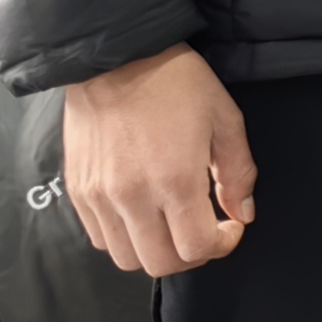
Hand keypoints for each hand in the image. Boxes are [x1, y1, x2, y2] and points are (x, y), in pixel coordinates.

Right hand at [62, 45, 254, 277]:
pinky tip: (143, 212)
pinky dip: (124, 237)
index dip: (222, 245)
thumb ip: (238, 173)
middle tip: (204, 229)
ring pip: (126, 258)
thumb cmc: (176, 82)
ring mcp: (99, 197)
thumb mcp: (225, 119)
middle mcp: (132, 196)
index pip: (196, 248)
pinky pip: (99, 238)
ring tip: (172, 223)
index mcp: (174, 180)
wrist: (116, 56)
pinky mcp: (78, 191)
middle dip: (191, 255)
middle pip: (160, 264)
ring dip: (155, 250)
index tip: (230, 225)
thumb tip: (243, 213)